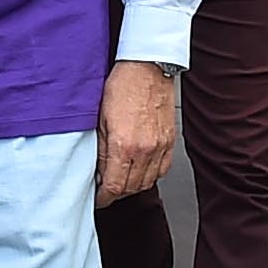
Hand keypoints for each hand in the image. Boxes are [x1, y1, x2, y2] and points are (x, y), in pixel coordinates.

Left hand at [99, 59, 177, 202]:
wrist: (148, 68)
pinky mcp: (169, 142)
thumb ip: (100, 150)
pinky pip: (162, 170)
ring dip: (132, 186)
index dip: (103, 198)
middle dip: (116, 194)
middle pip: (130, 189)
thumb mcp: (100, 118)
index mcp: (123, 145)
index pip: (113, 187)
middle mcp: (144, 150)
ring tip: (121, 180)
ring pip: (147, 182)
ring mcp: (160, 147)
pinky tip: (140, 170)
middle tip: (105, 190)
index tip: (98, 199)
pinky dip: (150, 176)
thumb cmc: (122, 86)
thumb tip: (97, 171)